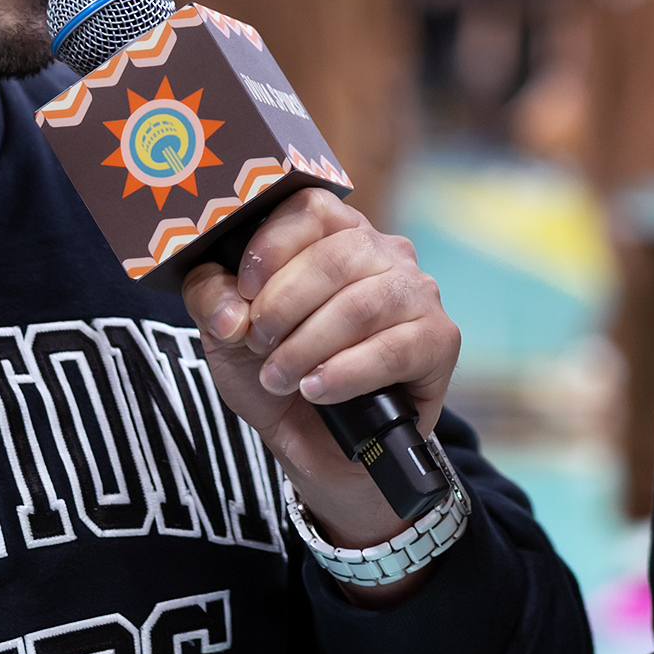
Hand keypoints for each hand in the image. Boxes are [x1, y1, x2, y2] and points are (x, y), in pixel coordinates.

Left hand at [182, 189, 460, 551]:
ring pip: (362, 304)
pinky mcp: (440, 340)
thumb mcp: (226, 333)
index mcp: (335, 233)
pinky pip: (394, 349)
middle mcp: (385, 251)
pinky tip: (317, 390)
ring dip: (308, 345)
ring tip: (280, 377)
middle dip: (284, 305)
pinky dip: (345, 373)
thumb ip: (213, 302)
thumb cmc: (277, 373)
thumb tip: (234, 311)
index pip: (311, 207)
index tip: (244, 293)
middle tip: (258, 344)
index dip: (272, 246)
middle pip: (337, 256)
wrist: (317, 446)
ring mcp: (418, 293)